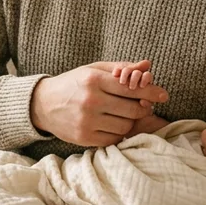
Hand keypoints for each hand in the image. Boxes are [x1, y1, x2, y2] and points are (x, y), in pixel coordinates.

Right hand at [31, 60, 168, 146]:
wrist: (42, 104)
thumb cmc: (73, 84)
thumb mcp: (93, 69)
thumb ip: (121, 68)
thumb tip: (148, 65)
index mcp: (93, 80)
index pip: (131, 87)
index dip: (151, 91)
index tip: (163, 95)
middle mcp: (90, 101)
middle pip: (133, 109)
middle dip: (142, 108)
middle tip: (142, 106)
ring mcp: (86, 121)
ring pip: (126, 126)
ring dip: (129, 121)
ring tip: (122, 114)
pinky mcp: (84, 137)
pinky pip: (114, 139)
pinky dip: (117, 133)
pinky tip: (111, 124)